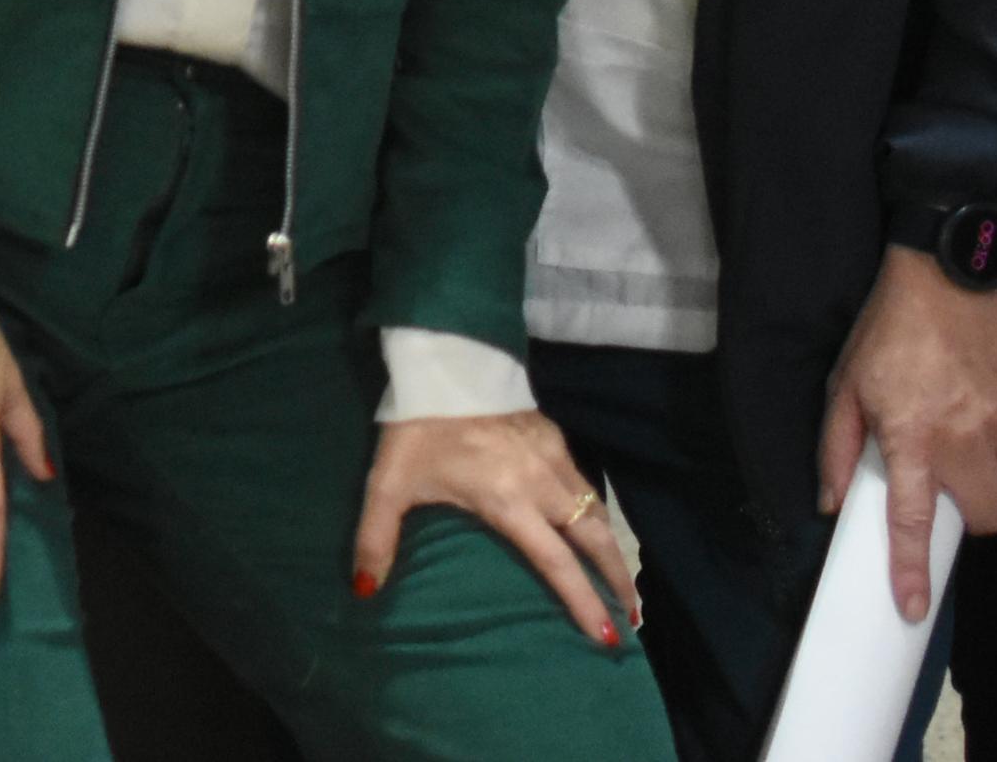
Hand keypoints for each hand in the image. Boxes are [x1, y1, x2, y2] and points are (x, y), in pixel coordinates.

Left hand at [354, 411, 635, 648]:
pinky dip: (599, 514)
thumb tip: (364, 589)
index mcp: (509, 499)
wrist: (443, 358)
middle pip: (596, 540)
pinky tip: (595, 528)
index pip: (557, 562)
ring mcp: (555, 456)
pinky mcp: (556, 435)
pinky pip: (587, 484)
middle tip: (632, 619)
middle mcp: (543, 482)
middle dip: (618, 581)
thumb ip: (376, 537)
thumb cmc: (416, 425)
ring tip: (621, 583)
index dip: (584, 601)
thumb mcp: (388, 482)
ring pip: (598, 511)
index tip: (607, 637)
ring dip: (613, 549)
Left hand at [818, 247, 996, 616]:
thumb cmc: (888, 330)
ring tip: (966, 434)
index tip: (912, 607)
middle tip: (950, 483)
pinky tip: (986, 406)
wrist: (949, 272)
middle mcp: (965, 435)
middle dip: (972, 513)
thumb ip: (839, 448)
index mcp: (912, 434)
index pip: (913, 519)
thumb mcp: (846, 385)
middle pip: (988, 517)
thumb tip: (833, 502)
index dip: (912, 569)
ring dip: (993, 475)